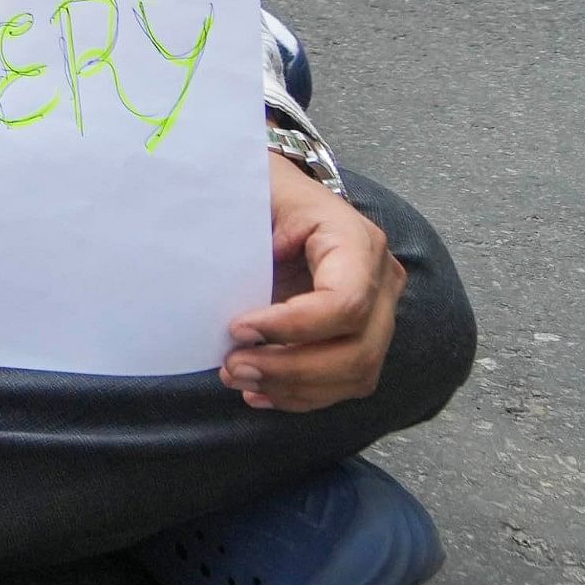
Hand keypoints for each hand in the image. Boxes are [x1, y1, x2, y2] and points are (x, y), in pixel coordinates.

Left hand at [222, 158, 402, 412]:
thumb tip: (203, 259)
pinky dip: (301, 395)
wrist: (282, 194)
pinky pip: (346, 381)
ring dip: (294, 387)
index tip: (236, 328)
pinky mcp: (363, 335)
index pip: (345, 302)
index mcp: (356, 238)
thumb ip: (240, 221)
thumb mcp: (251, 191)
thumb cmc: (262, 190)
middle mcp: (380, 277)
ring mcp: (378, 310)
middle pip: (357, 350)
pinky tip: (260, 392)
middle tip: (232, 366)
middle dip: (291, 369)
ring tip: (237, 376)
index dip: (293, 327)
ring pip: (356, 374)